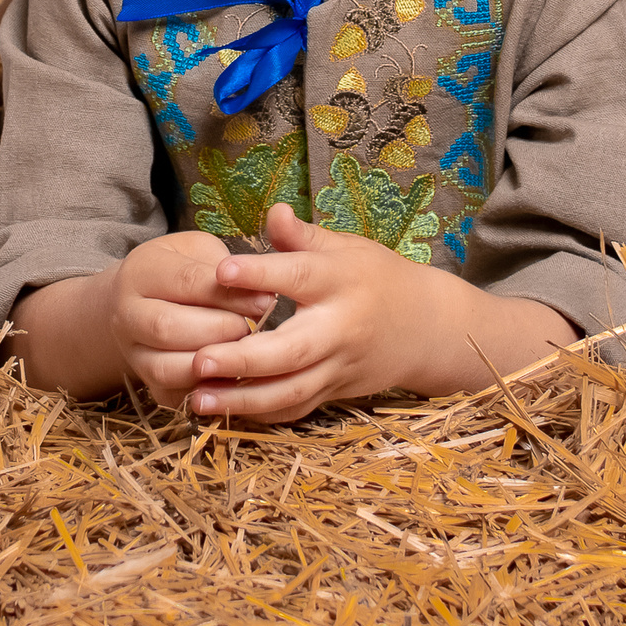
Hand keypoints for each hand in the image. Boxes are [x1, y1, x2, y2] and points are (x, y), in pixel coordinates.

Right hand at [101, 231, 274, 406]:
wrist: (139, 303)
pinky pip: (175, 396)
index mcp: (139, 271)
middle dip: (220, 330)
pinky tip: (233, 377)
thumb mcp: (198, 253)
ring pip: (167, 368)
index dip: (230, 294)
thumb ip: (224, 271)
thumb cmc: (181, 270)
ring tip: (244, 353)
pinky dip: (207, 392)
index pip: (186, 282)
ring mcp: (132, 353)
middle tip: (254, 328)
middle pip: (167, 327)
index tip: (266, 299)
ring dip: (212, 364)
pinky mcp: (148, 384)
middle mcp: (126, 314)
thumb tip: (263, 297)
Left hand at [188, 205, 570, 420]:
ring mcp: (339, 367)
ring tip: (199, 399)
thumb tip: (273, 210)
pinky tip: (225, 414)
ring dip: (244, 400)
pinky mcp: (336, 393)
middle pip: (291, 350)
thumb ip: (304, 236)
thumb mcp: (348, 248)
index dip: (259, 274)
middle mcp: (340, 328)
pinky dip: (262, 415)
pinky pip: (298, 409)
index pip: (297, 276)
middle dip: (243, 359)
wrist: (428, 328)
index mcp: (341, 281)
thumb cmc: (378, 278)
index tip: (219, 271)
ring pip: (291, 391)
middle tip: (197, 359)